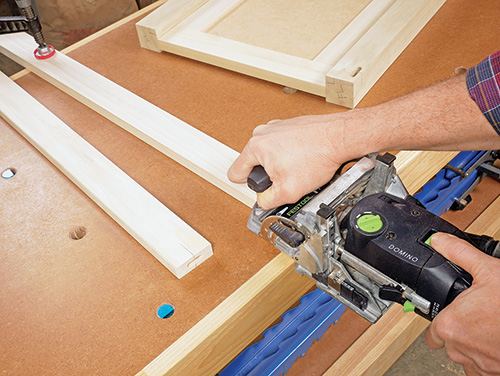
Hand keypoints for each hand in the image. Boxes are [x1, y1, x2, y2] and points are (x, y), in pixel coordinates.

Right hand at [227, 114, 361, 208]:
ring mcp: (276, 127)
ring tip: (298, 169)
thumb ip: (268, 200)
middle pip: (255, 164)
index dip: (247, 186)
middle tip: (286, 179)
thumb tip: (263, 201)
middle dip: (269, 175)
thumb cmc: (318, 155)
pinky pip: (283, 146)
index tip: (258, 189)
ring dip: (281, 164)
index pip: (235, 172)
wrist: (340, 138)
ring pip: (270, 155)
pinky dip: (292, 155)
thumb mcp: (288, 191)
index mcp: (255, 146)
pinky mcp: (289, 126)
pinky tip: (305, 160)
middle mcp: (263, 133)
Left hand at [426, 233, 499, 374]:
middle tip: (473, 317)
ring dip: (472, 345)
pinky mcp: (495, 372)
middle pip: (448, 343)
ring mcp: (480, 364)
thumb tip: (440, 242)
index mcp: (451, 325)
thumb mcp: (488, 270)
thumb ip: (459, 254)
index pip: (431, 333)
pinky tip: (496, 339)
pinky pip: (483, 368)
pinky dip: (488, 356)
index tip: (449, 314)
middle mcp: (460, 349)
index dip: (440, 320)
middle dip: (458, 330)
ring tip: (486, 326)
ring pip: (466, 357)